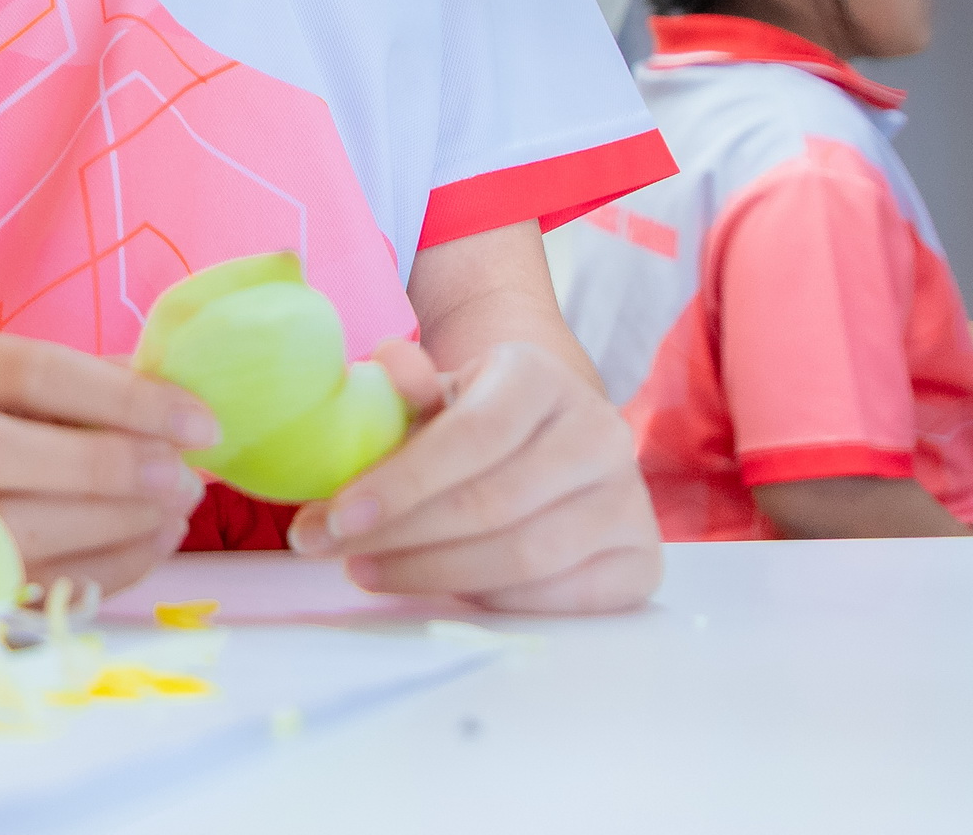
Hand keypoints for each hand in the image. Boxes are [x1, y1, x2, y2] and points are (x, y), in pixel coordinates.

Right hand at [0, 324, 217, 596]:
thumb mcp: (30, 375)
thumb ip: (97, 381)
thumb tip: (181, 406)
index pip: (32, 372)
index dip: (124, 399)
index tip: (200, 422)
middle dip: (105, 467)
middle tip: (180, 476)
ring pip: (10, 526)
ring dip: (112, 523)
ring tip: (176, 507)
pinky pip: (32, 580)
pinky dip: (108, 565)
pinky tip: (154, 538)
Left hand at [286, 338, 658, 611]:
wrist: (551, 439)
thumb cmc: (476, 421)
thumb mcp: (435, 392)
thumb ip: (403, 384)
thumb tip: (385, 370)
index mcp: (540, 376)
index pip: (470, 436)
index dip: (399, 483)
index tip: (334, 517)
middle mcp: (599, 432)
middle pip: (492, 503)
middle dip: (400, 536)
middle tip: (332, 551)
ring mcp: (629, 500)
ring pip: (525, 556)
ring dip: (434, 573)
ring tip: (368, 570)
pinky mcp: (640, 560)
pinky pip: (559, 596)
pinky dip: (491, 600)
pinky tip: (441, 589)